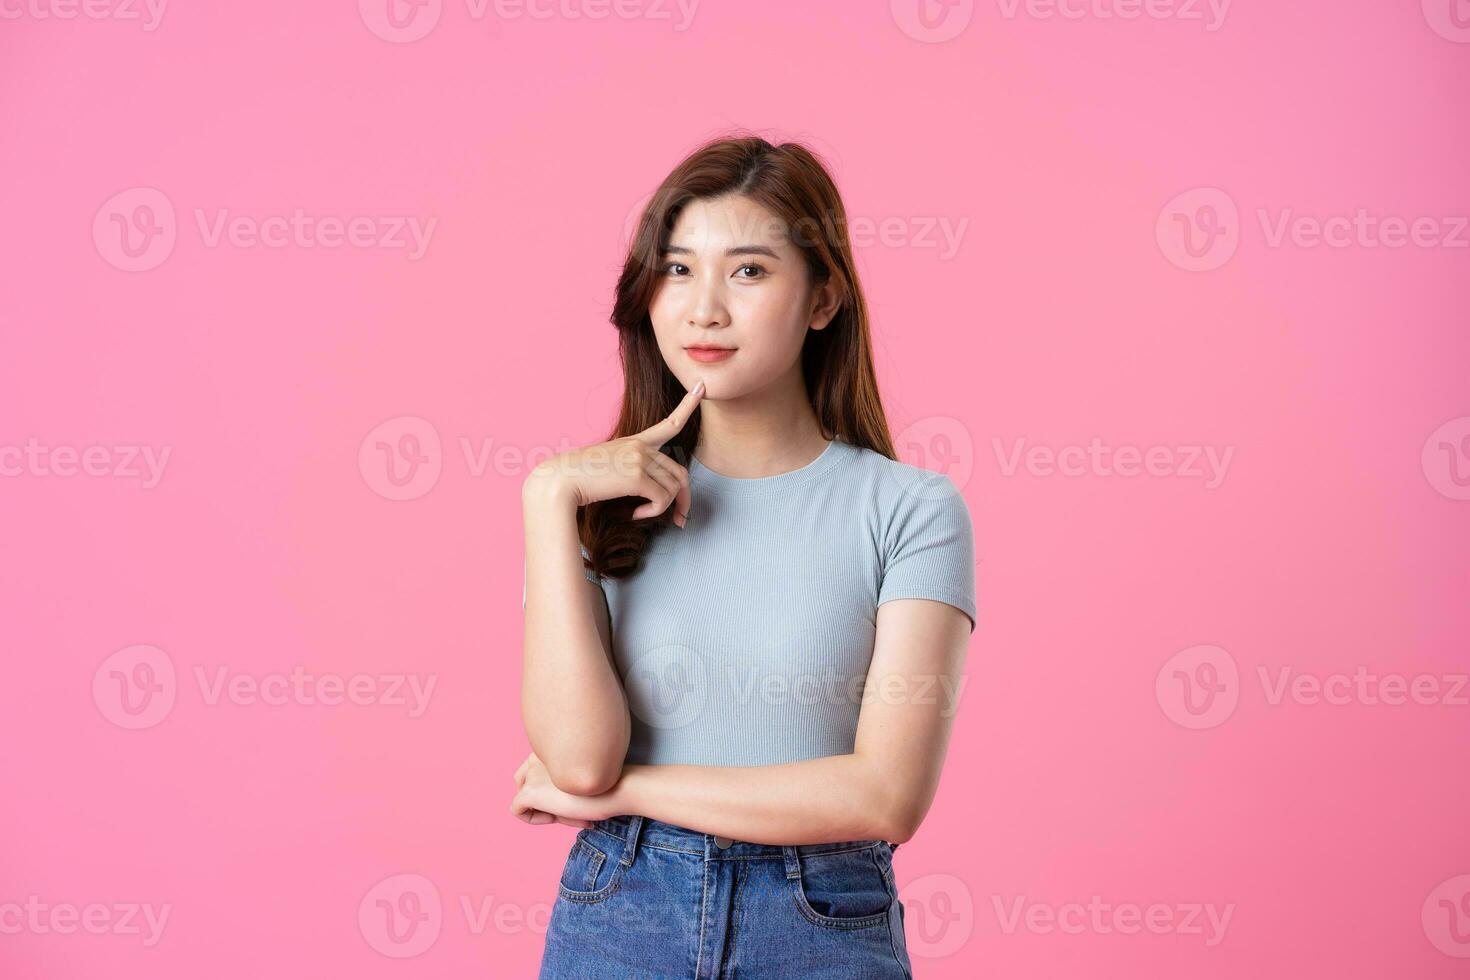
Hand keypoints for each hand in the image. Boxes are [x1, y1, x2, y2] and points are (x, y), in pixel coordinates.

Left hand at [510, 751, 621, 827]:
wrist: (619, 787)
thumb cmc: (610, 783)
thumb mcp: (583, 775)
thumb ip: (565, 778)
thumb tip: (555, 797)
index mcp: (552, 745)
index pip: (538, 767)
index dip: (552, 786)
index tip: (576, 795)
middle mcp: (538, 755)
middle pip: (527, 781)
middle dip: (544, 797)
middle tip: (569, 805)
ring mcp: (533, 773)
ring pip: (524, 796)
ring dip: (543, 808)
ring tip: (567, 812)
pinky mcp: (529, 792)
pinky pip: (517, 810)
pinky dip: (533, 819)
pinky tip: (555, 817)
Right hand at [523, 379, 704, 526]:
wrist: (559, 481)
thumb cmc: (578, 479)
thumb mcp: (607, 466)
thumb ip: (631, 470)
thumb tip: (651, 491)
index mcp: (634, 441)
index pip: (669, 423)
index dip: (688, 405)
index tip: (701, 387)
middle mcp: (640, 447)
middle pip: (680, 472)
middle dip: (685, 499)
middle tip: (680, 519)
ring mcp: (638, 459)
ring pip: (673, 488)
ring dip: (664, 508)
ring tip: (644, 515)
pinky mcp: (636, 476)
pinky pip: (661, 499)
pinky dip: (652, 513)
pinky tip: (635, 515)